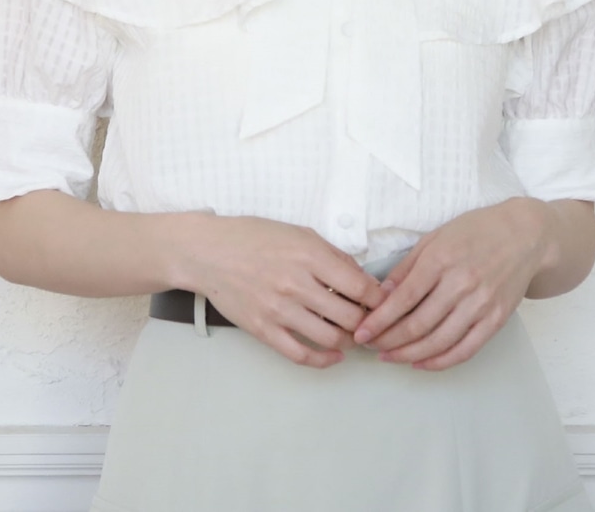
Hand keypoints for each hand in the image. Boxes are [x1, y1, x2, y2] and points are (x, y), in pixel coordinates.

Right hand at [183, 216, 384, 368]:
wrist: (208, 252)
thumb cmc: (254, 237)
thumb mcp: (300, 233)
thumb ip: (332, 256)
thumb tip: (362, 279)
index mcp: (310, 256)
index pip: (360, 287)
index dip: (380, 299)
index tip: (385, 302)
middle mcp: (296, 285)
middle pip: (351, 317)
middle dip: (368, 323)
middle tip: (372, 322)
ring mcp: (279, 310)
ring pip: (331, 339)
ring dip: (349, 341)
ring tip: (354, 335)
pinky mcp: (263, 330)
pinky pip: (301, 355)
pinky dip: (324, 361)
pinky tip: (334, 356)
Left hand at [353, 199, 548, 369]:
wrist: (524, 236)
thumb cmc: (475, 232)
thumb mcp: (434, 238)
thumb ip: (407, 267)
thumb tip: (381, 294)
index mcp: (441, 260)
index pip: (403, 299)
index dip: (379, 320)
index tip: (361, 333)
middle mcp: (461, 284)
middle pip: (418, 325)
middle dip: (389, 340)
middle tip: (370, 347)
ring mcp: (481, 305)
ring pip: (439, 342)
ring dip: (409, 354)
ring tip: (389, 357)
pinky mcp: (497, 320)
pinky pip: (466, 349)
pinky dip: (441, 361)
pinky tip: (421, 362)